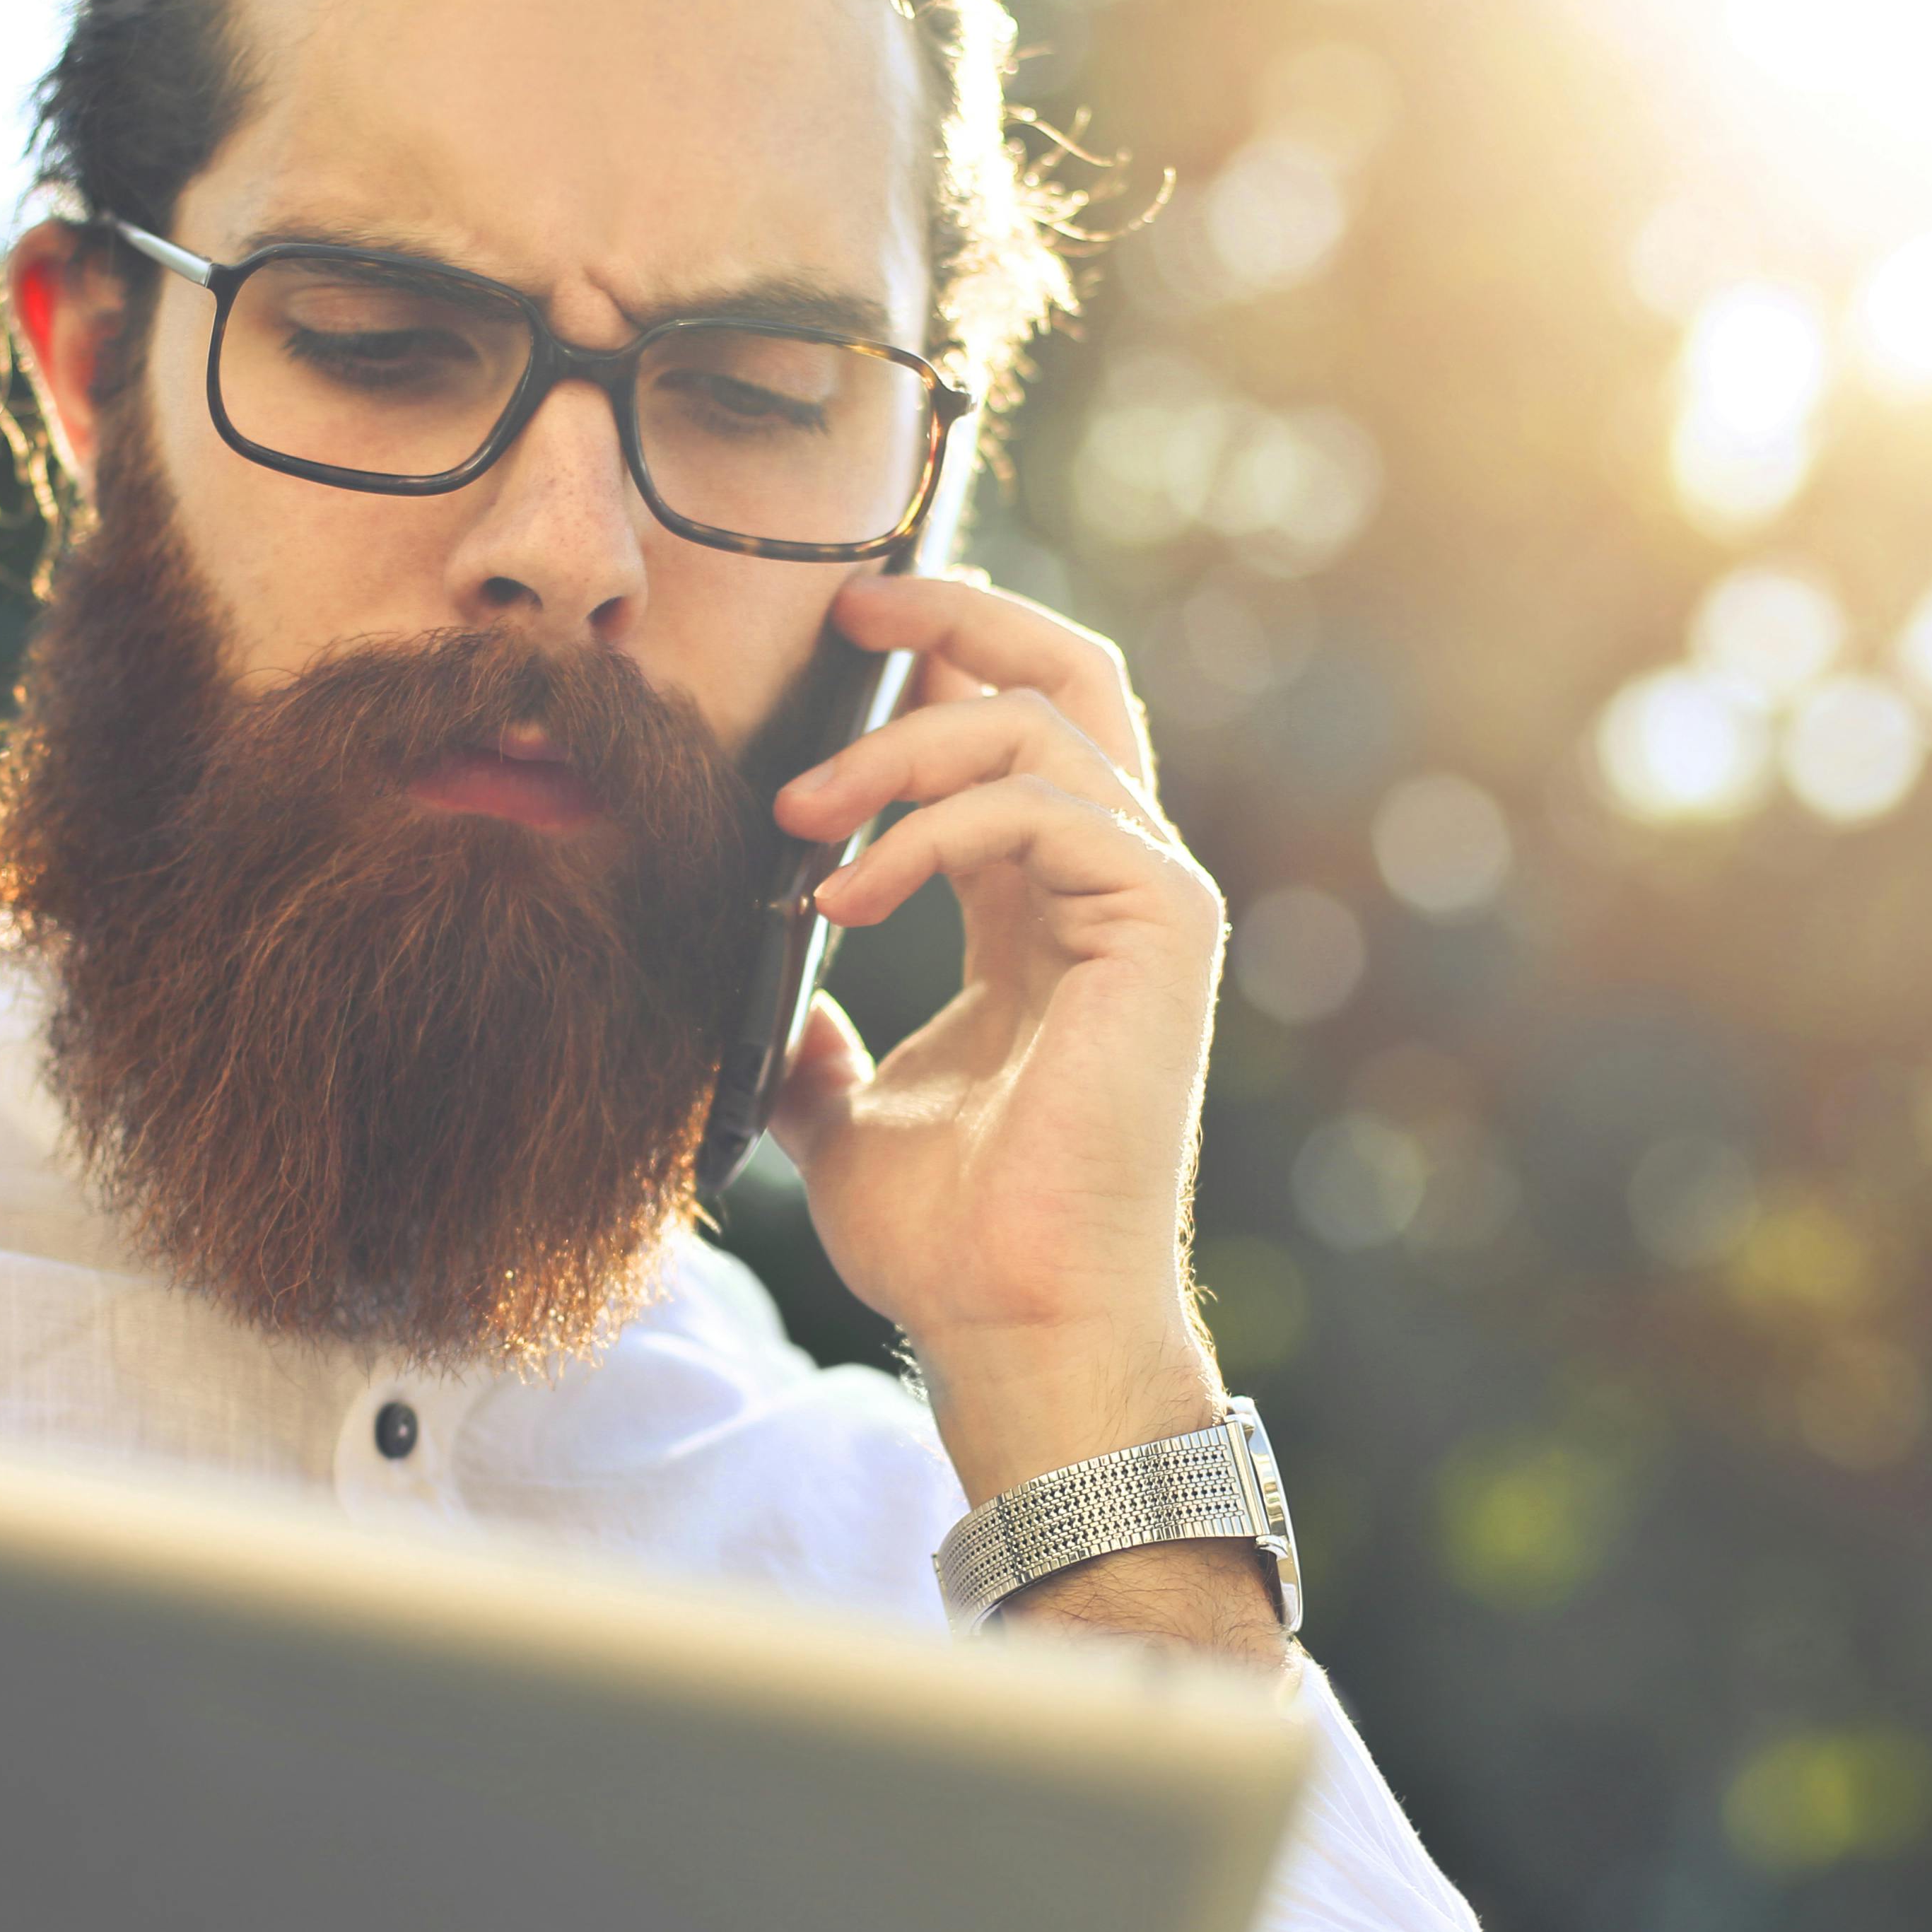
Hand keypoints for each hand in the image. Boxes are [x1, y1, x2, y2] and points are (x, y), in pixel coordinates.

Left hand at [765, 575, 1278, 1663]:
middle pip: (1071, 674)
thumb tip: (769, 1007)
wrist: (1011, 1324)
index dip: (937, 657)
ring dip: (902, 746)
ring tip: (797, 815)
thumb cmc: (947, 1242)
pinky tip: (849, 888)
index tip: (834, 636)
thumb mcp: (846, 1116)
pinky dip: (935, 824)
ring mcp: (1150, 899)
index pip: (1015, 725)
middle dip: (958, 616)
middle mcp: (1113, 884)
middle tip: (846, 607)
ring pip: (1043, 723)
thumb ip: (817, 1044)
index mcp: (1048, 909)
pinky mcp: (1163, 926)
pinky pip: (1049, 805)